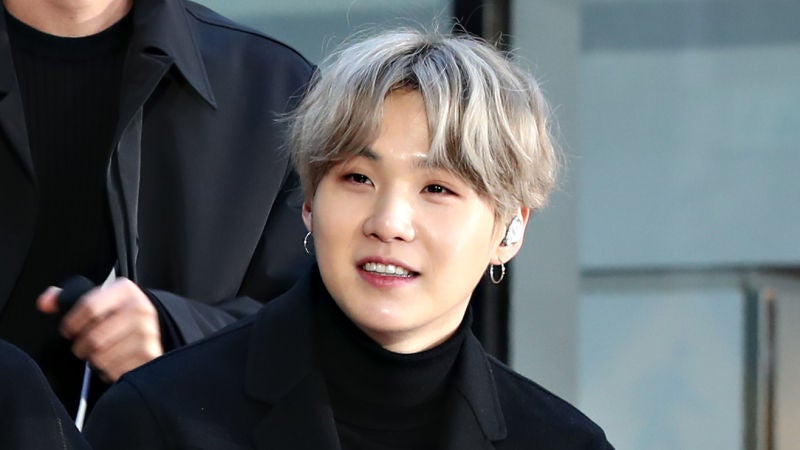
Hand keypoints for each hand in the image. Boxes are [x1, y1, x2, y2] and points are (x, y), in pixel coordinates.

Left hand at [37, 278, 162, 381]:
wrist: (149, 331)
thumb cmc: (115, 317)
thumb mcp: (96, 300)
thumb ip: (66, 298)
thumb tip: (45, 303)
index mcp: (126, 291)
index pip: (89, 306)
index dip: (71, 322)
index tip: (68, 330)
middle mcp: (141, 309)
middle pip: (93, 336)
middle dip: (82, 346)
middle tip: (86, 346)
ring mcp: (148, 332)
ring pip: (101, 356)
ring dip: (95, 359)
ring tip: (102, 352)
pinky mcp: (149, 354)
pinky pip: (114, 369)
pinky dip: (108, 370)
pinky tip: (115, 361)